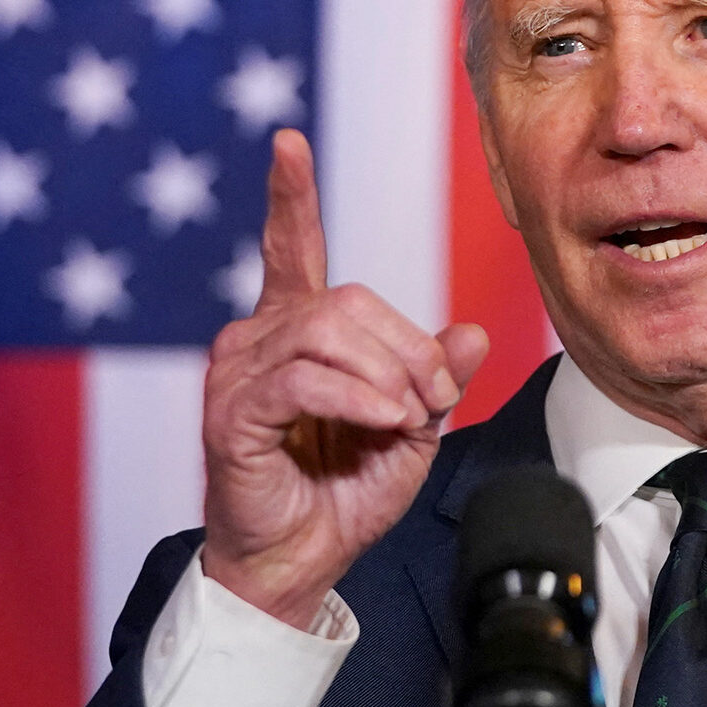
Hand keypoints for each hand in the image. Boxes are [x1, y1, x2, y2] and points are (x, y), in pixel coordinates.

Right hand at [200, 129, 488, 626]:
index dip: (290, 196)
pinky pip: (306, 378)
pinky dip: (359, 397)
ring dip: (389, 374)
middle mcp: (257, 338)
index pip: (290, 248)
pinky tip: (387, 421)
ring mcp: (238, 372)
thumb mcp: (413, 427)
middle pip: (348, 299)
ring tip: (407, 418)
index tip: (288, 142)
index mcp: (295, 331)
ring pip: (329, 331)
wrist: (301, 563)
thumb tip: (475, 330)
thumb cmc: (344, 494)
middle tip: (434, 398)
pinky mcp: (232, 412)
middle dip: (408, 347)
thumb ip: (437, 375)